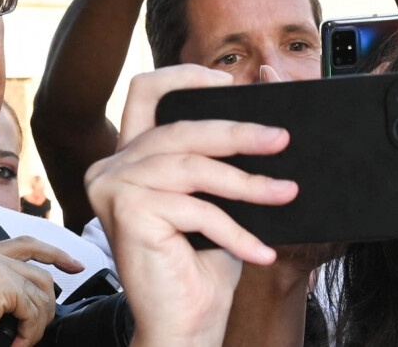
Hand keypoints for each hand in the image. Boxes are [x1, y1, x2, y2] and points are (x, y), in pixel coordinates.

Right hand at [0, 236, 83, 346]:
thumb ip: (5, 293)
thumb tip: (38, 299)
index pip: (27, 244)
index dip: (55, 253)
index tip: (75, 265)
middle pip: (40, 270)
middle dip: (51, 300)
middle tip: (43, 326)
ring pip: (41, 291)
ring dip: (38, 323)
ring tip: (23, 341)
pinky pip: (33, 308)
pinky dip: (31, 331)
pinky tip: (17, 344)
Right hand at [85, 65, 298, 346]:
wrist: (181, 323)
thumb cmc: (198, 260)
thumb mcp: (209, 195)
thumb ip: (215, 157)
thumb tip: (258, 121)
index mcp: (129, 155)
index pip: (143, 92)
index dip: (183, 76)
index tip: (227, 81)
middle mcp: (112, 165)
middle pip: (179, 129)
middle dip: (236, 133)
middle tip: (280, 140)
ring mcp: (114, 186)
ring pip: (191, 166)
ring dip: (245, 183)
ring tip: (284, 193)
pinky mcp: (127, 211)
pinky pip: (194, 208)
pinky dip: (234, 229)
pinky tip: (260, 250)